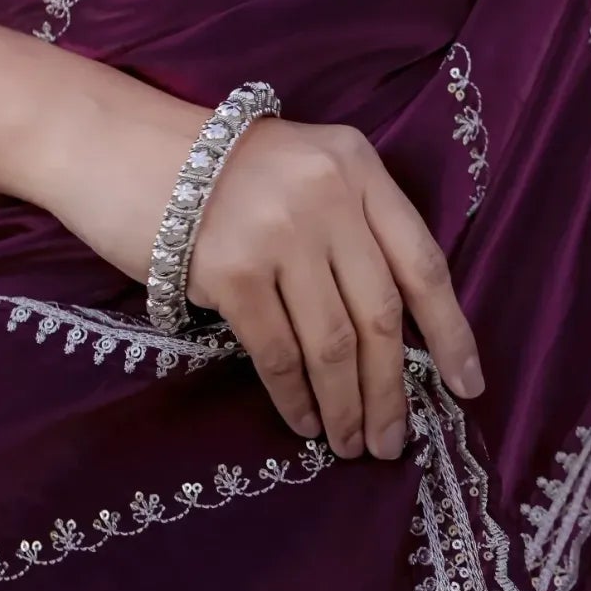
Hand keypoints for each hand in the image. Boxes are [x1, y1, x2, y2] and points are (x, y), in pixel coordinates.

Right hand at [188, 117, 482, 460]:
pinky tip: (304, 422)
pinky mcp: (231, 270)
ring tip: (353, 444)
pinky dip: (297, 398)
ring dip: (348, 405)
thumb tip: (394, 331)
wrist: (122, 146)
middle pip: (380, 313)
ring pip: (334, 343)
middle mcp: (327, 193)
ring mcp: (280, 231)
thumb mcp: (305, 169)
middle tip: (393, 442)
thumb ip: (351, 224)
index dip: (451, 331)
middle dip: (392, 389)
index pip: (422, 259)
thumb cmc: (220, 167)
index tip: (468, 387)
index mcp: (356, 164)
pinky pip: (280, 353)